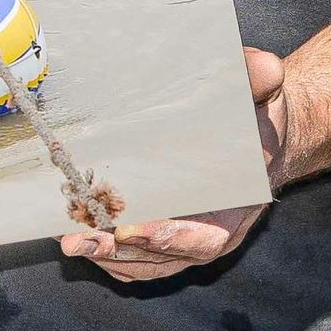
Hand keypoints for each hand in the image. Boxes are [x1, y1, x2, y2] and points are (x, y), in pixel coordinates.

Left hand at [56, 46, 285, 281]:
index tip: (131, 229)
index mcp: (236, 210)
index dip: (168, 236)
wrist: (259, 144)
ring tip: (67, 240)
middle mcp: (209, 237)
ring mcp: (184, 245)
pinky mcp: (163, 243)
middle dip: (117, 250)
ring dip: (102, 255)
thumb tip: (261, 67)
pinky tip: (73, 232)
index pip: (203, 236)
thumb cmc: (257, 122)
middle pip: (160, 257)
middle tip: (78, 240)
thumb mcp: (263, 99)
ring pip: (140, 263)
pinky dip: (104, 253)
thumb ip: (258, 83)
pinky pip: (132, 259)